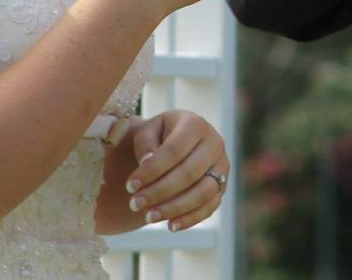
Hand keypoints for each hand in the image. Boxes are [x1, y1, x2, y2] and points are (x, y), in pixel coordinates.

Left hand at [120, 110, 229, 231]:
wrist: (180, 141)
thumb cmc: (160, 136)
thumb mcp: (149, 130)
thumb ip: (145, 143)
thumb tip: (147, 161)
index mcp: (195, 125)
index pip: (174, 151)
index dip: (151, 171)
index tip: (129, 187)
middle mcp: (214, 144)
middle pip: (188, 173)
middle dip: (159, 192)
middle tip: (134, 205)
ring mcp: (222, 166)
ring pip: (202, 192)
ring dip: (174, 208)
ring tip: (149, 217)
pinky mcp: (222, 186)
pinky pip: (210, 207)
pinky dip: (191, 218)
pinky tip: (170, 226)